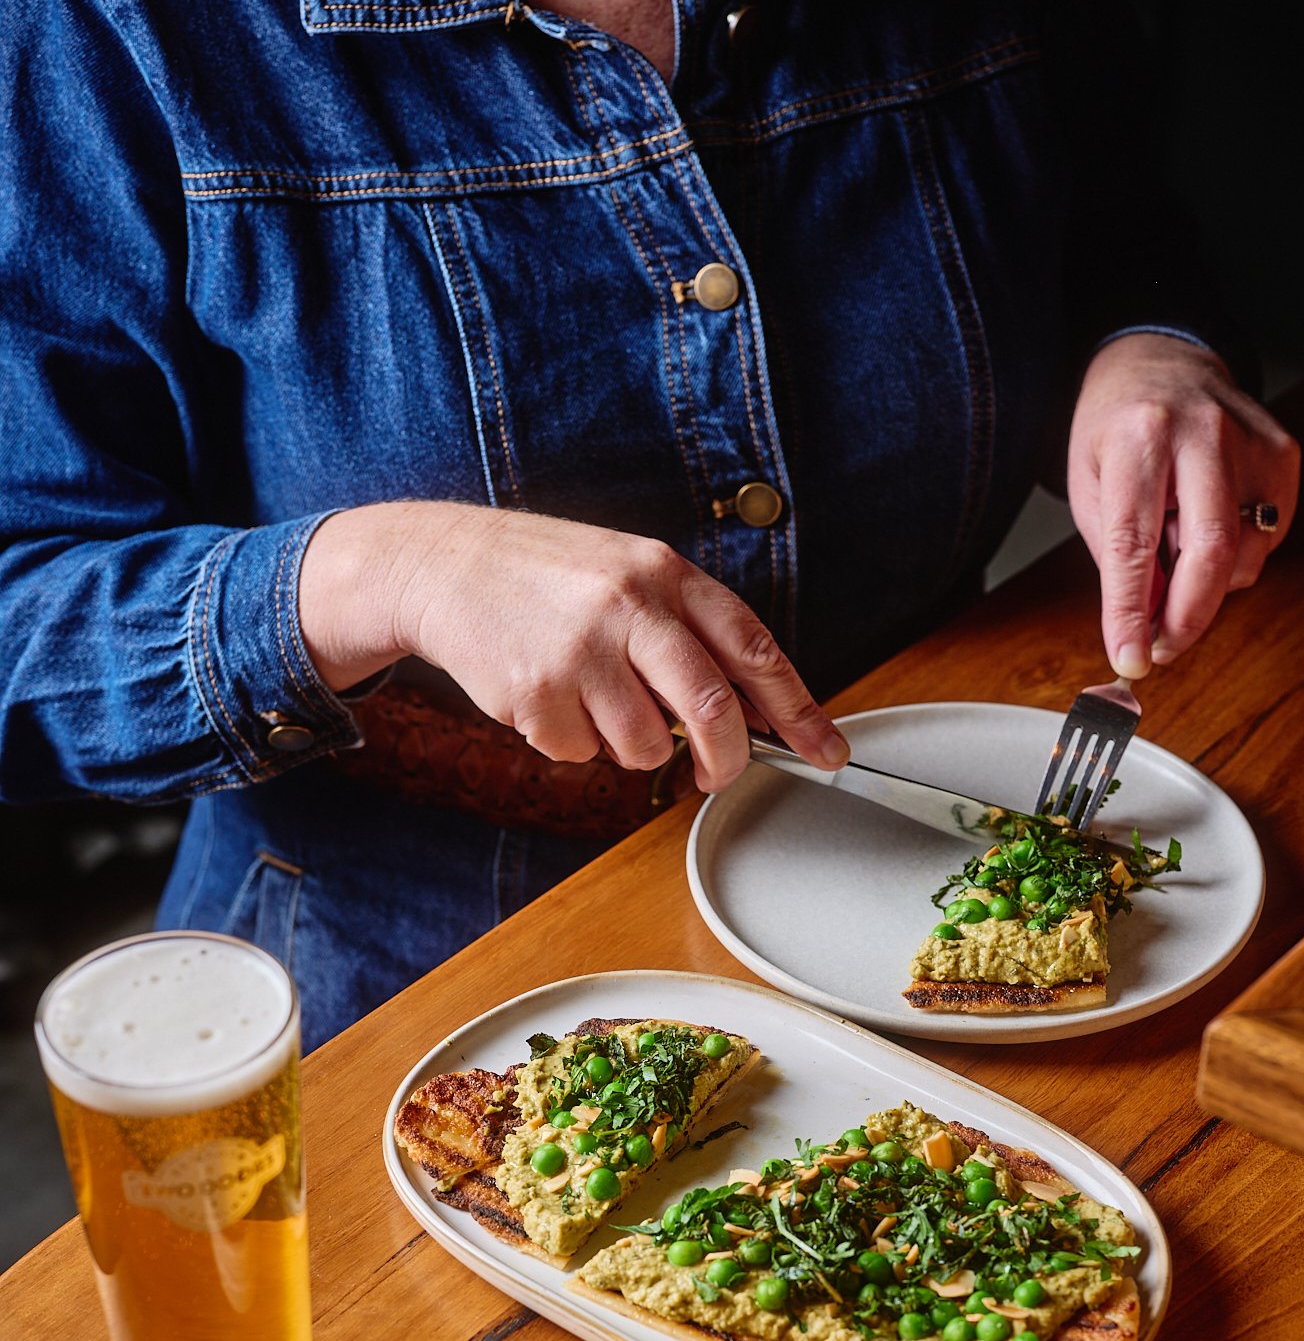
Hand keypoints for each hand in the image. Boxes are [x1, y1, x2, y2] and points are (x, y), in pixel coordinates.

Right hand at [298, 500, 848, 791]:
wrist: (441, 564)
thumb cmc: (546, 576)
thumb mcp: (626, 572)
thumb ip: (686, 630)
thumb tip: (750, 710)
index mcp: (665, 572)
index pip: (754, 649)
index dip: (798, 709)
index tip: (825, 751)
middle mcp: (630, 606)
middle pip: (712, 710)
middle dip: (724, 760)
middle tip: (715, 776)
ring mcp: (582, 650)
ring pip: (646, 746)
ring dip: (630, 746)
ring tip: (593, 701)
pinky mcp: (537, 692)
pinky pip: (582, 753)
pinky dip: (571, 743)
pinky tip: (545, 696)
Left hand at [1067, 333, 1300, 676]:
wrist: (1159, 362)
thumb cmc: (1117, 428)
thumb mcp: (1090, 488)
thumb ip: (1117, 556)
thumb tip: (1143, 625)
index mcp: (1141, 437)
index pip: (1135, 542)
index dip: (1131, 611)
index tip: (1130, 658)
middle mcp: (1204, 433)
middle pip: (1210, 551)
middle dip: (1186, 617)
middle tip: (1161, 647)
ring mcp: (1253, 441)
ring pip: (1243, 554)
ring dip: (1204, 582)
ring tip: (1173, 547)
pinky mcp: (1284, 455)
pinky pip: (1266, 539)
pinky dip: (1233, 556)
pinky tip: (1204, 525)